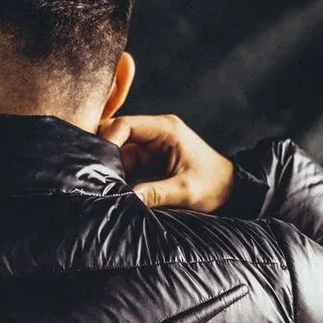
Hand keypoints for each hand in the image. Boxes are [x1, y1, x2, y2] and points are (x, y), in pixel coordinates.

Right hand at [98, 112, 235, 212]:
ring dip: (108, 167)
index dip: (108, 139)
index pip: (125, 124)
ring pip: (117, 152)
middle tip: (93, 175)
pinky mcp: (147, 162)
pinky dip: (116, 175)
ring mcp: (149, 147)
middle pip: (116, 135)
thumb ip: (157, 193)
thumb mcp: (186, 190)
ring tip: (100, 184)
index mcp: (166, 129)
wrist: (230, 190)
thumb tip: (129, 198)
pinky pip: (124, 165)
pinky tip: (109, 188)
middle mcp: (155, 134)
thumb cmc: (214, 185)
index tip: (98, 162)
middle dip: (103, 153)